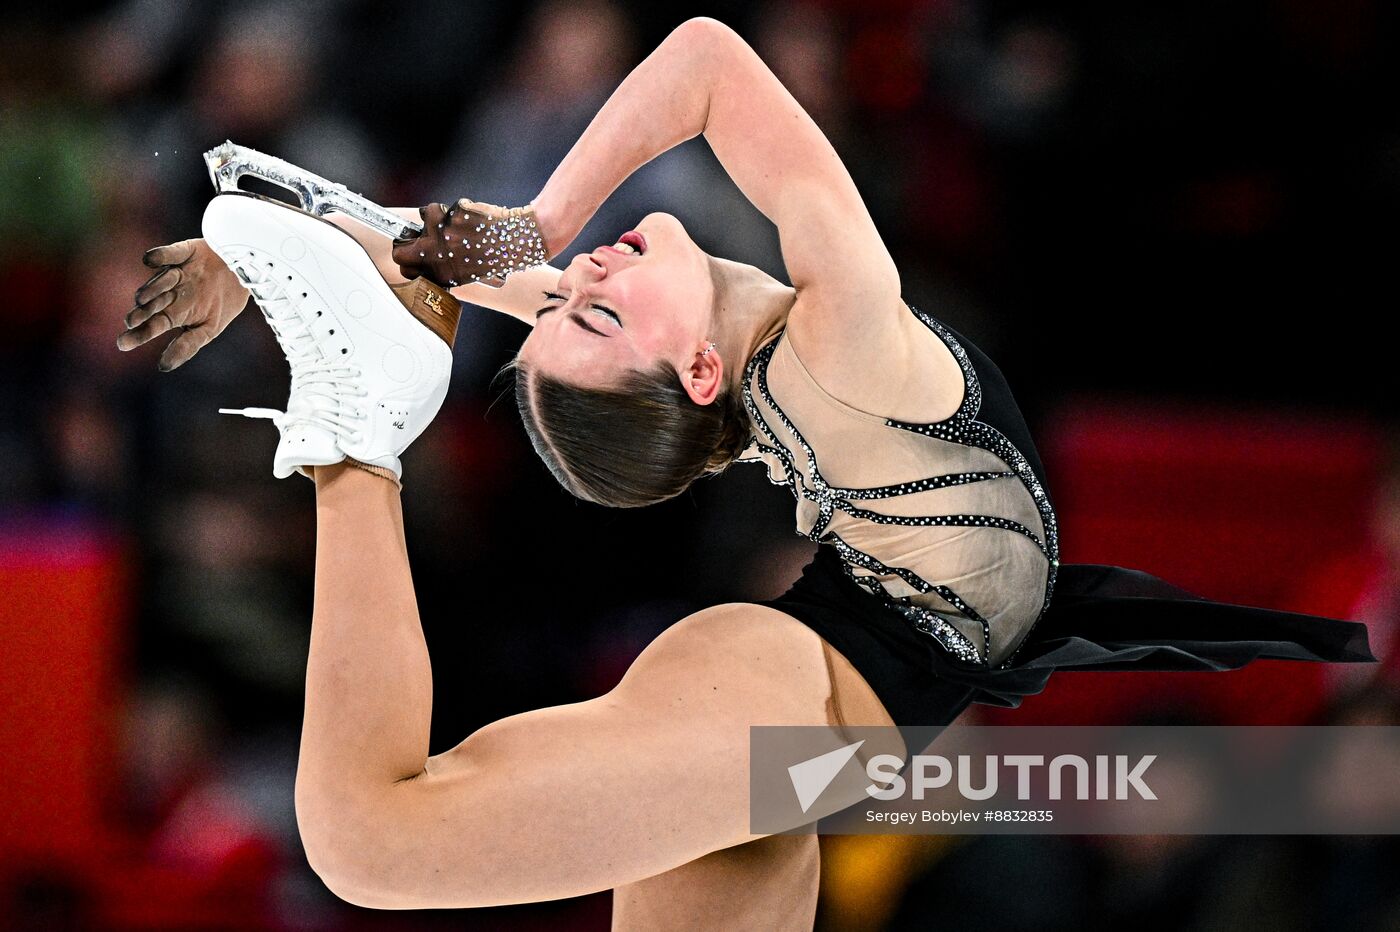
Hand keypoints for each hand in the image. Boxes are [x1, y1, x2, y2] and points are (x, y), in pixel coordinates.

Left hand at [117, 238, 250, 370]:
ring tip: (142, 300)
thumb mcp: (209, 330)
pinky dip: (159, 256)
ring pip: (161, 281)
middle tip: (131, 321)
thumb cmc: (224, 304)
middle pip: (152, 303)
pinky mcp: (184, 252)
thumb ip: (187, 346)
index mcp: (176, 313)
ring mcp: (177, 272)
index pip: (153, 325)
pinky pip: (169, 253)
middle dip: (142, 313)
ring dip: (152, 289)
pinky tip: (149, 261)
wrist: (246, 274)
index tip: (122, 345)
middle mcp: (172, 293)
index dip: (138, 334)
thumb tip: (163, 367)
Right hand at [391, 199, 547, 289]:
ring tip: (457, 225)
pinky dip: (450, 208)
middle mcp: (437, 258)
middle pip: (400, 249)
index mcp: (442, 276)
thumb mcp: (467, 271)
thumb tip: (422, 252)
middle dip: (406, 239)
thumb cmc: (496, 256)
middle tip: (419, 234)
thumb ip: (443, 265)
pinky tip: (467, 216)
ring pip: (423, 218)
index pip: (406, 269)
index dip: (408, 259)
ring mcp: (441, 236)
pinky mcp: (449, 217)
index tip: (414, 251)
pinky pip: (437, 208)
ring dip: (435, 217)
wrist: (519, 241)